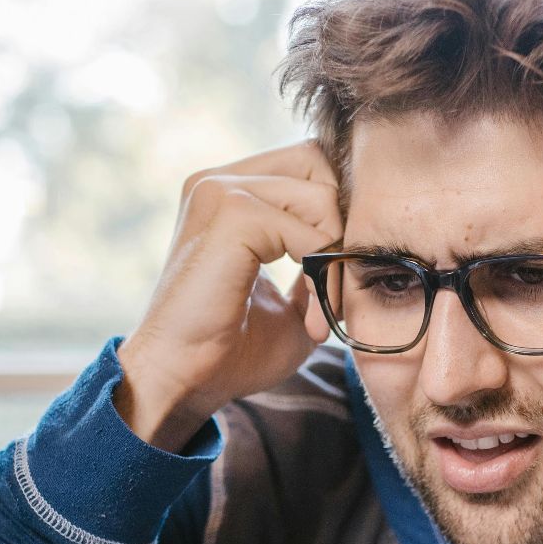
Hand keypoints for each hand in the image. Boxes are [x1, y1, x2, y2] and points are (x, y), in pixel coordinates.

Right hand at [116, 141, 341, 450]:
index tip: (336, 279)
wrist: (183, 381)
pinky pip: (310, 233)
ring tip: (323, 313)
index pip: (310, 164)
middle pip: (320, 162)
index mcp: (228, 191)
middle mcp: (219, 180)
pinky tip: (310, 322)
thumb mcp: (292, 299)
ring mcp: (221, 190)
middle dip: (342, 225)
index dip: (338, 214)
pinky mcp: (231, 214)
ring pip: (321, 198)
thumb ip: (320, 261)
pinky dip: (322, 279)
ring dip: (335, 261)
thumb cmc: (231, 350)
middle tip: (337, 289)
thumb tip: (359, 241)